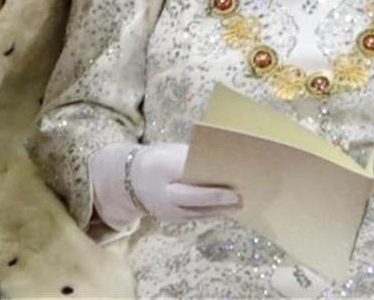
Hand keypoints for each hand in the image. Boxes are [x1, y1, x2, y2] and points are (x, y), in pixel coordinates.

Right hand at [91, 142, 239, 228]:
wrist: (131, 179)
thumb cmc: (159, 159)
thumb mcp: (173, 152)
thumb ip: (193, 159)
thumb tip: (222, 161)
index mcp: (162, 171)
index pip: (187, 181)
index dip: (210, 188)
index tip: (232, 188)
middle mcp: (163, 196)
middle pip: (194, 202)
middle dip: (218, 201)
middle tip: (240, 198)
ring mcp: (167, 212)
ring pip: (198, 213)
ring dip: (220, 210)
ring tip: (241, 203)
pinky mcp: (174, 219)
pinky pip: (196, 217)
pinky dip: (213, 212)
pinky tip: (229, 208)